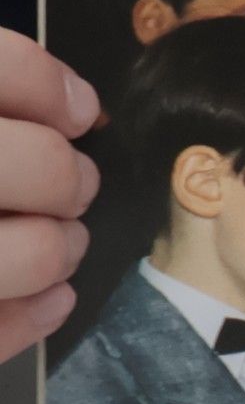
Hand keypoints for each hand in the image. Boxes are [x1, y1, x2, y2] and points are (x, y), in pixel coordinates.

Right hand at [0, 31, 99, 364]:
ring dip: (54, 248)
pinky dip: (31, 319)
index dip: (44, 84)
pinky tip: (51, 301)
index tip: (78, 112)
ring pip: (24, 250)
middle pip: (20, 160)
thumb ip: (4, 98)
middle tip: (72, 187)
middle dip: (60, 176)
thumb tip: (76, 106)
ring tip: (58, 244)